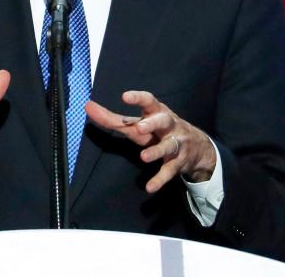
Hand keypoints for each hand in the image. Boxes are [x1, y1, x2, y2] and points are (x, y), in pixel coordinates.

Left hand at [85, 90, 216, 192]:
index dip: (138, 98)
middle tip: (140, 127)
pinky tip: (149, 187)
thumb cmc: (158, 130)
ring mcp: (175, 144)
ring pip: (168, 146)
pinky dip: (160, 179)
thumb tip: (87, 106)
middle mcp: (168, 125)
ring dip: (156, 151)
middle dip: (152, 123)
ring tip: (144, 157)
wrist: (197, 148)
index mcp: (157, 112)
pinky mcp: (178, 163)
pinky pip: (169, 171)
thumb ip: (113, 118)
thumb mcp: (139, 123)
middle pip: (163, 120)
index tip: (125, 96)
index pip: (149, 101)